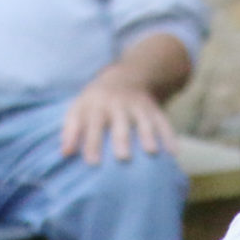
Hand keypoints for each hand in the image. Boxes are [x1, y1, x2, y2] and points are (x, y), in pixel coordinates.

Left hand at [60, 68, 174, 164]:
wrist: (125, 76)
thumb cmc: (96, 103)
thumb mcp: (79, 108)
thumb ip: (71, 130)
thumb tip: (65, 153)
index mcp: (97, 104)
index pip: (93, 124)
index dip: (92, 142)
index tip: (92, 162)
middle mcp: (118, 104)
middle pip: (120, 122)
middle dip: (122, 139)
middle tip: (123, 158)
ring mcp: (138, 105)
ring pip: (144, 120)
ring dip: (148, 135)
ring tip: (151, 152)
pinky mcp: (153, 108)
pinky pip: (163, 121)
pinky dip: (169, 135)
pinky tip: (174, 152)